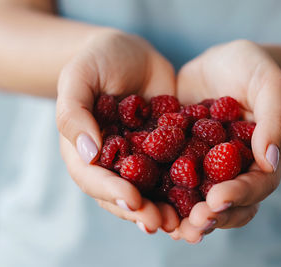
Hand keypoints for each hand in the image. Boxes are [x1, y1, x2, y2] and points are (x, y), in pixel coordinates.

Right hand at [56, 30, 178, 232]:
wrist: (131, 53)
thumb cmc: (97, 61)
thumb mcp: (78, 78)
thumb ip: (74, 114)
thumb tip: (88, 155)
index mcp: (87, 153)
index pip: (95, 180)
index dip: (113, 193)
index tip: (133, 201)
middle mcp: (115, 162)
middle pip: (126, 194)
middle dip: (144, 211)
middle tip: (164, 223)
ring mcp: (143, 158)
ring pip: (153, 190)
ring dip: (168, 208)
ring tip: (186, 222)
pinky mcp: (168, 150)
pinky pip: (178, 169)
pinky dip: (190, 184)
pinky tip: (206, 194)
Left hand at [172, 40, 280, 242]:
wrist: (220, 63)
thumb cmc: (252, 69)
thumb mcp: (268, 84)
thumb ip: (275, 119)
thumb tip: (272, 161)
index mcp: (261, 159)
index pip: (256, 185)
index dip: (238, 196)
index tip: (217, 200)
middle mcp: (234, 171)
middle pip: (227, 204)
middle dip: (210, 217)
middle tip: (191, 224)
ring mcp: (205, 168)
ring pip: (197, 200)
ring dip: (183, 217)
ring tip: (166, 225)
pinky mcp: (180, 159)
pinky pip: (170, 180)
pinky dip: (159, 193)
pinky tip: (142, 199)